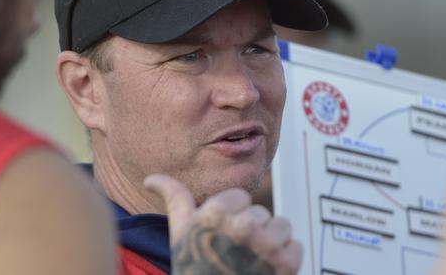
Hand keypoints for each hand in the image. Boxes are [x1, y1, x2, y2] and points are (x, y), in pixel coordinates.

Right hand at [144, 174, 301, 274]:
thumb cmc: (195, 270)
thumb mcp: (180, 234)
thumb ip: (174, 198)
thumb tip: (150, 179)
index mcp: (215, 214)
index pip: (241, 197)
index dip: (232, 218)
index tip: (223, 238)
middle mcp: (242, 226)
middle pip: (260, 212)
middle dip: (251, 231)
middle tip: (235, 254)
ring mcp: (266, 245)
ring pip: (281, 225)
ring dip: (271, 242)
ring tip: (252, 262)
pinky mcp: (286, 264)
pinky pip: (295, 246)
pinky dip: (285, 260)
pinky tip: (265, 271)